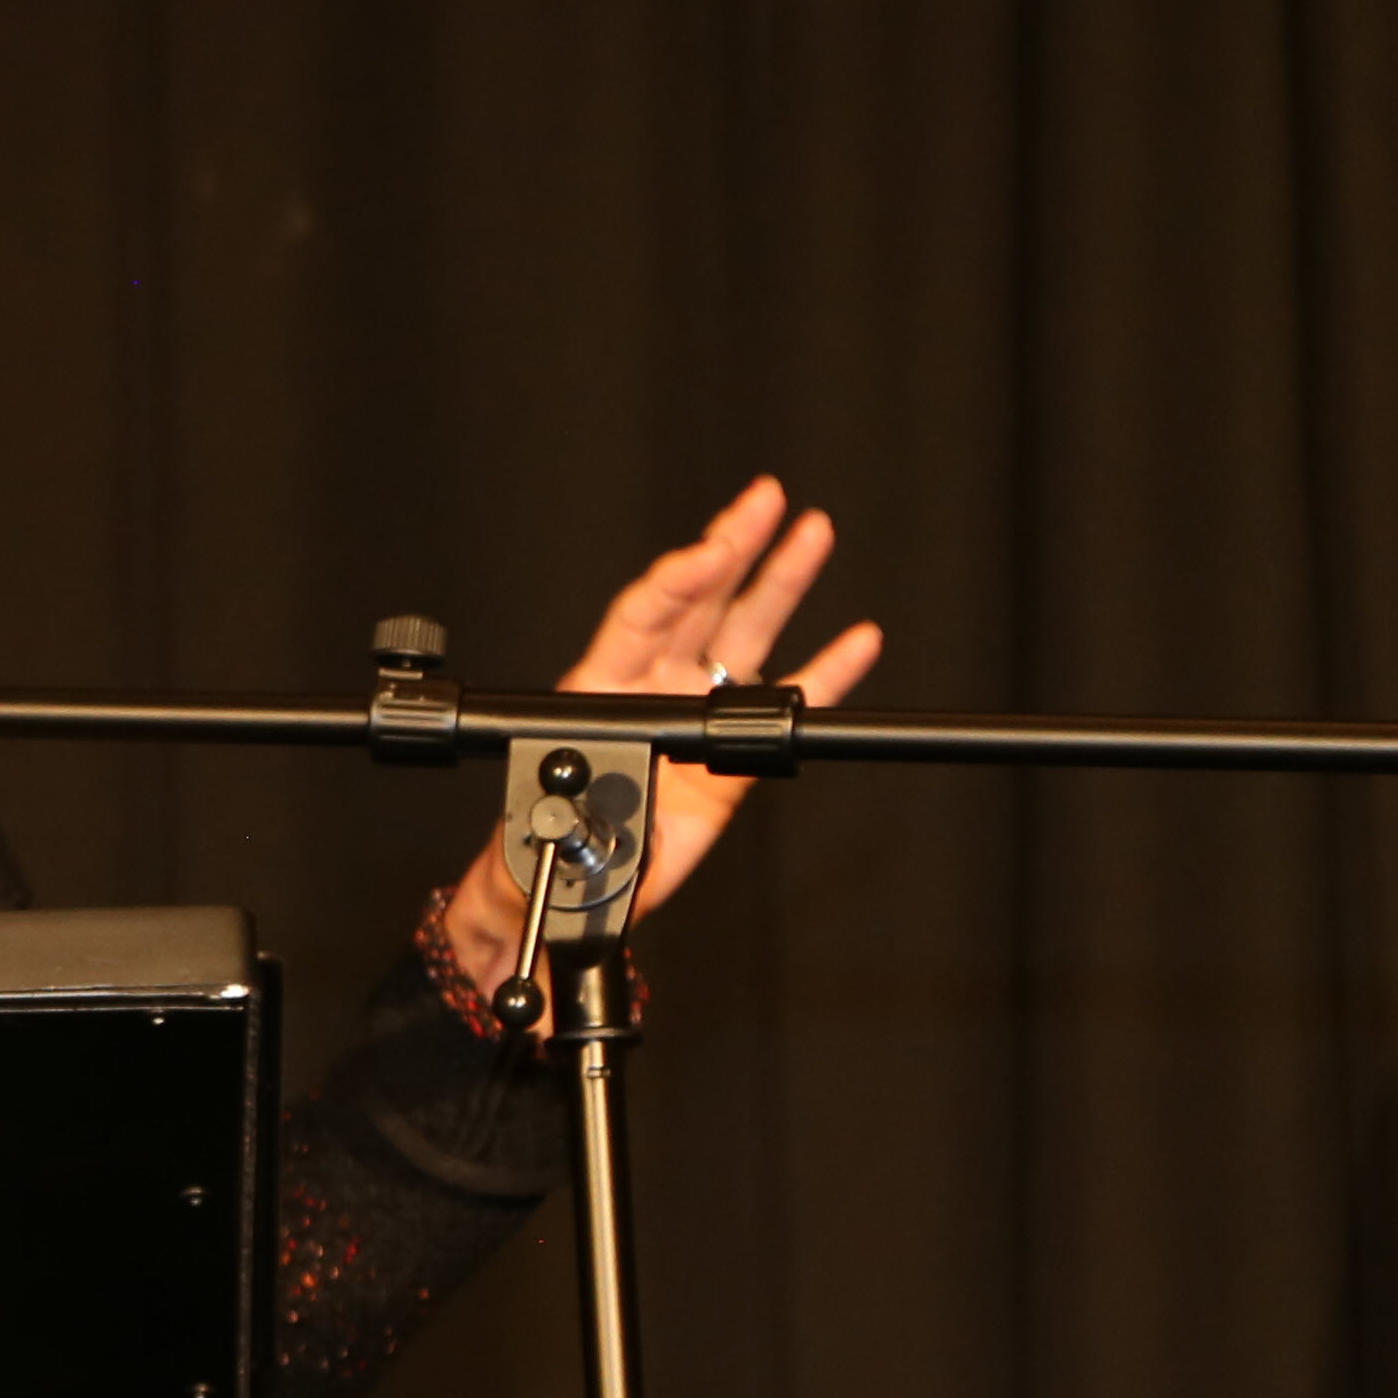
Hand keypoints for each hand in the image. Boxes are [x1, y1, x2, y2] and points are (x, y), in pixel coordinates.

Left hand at [438, 476, 881, 1004]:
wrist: (567, 896)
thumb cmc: (541, 850)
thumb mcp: (550, 819)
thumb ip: (582, 798)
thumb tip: (605, 788)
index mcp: (598, 689)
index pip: (642, 617)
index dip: (676, 580)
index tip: (708, 551)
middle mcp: (651, 688)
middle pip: (698, 602)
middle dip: (733, 547)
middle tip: (766, 501)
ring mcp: (693, 716)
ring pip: (743, 635)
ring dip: (779, 583)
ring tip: (812, 532)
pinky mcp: (728, 758)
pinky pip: (781, 705)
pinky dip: (821, 673)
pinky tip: (856, 641)